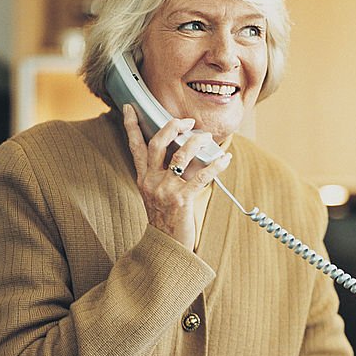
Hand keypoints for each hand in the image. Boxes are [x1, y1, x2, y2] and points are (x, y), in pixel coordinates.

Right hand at [123, 104, 231, 249]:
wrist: (166, 248)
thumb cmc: (166, 220)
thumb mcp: (157, 195)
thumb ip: (164, 175)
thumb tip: (184, 154)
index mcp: (143, 178)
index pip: (135, 147)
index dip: (131, 125)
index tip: (130, 107)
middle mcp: (151, 181)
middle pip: (157, 143)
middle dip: (172, 127)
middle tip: (187, 121)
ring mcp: (165, 190)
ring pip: (180, 156)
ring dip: (196, 142)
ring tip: (207, 137)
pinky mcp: (181, 200)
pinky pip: (201, 176)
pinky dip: (216, 165)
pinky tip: (225, 159)